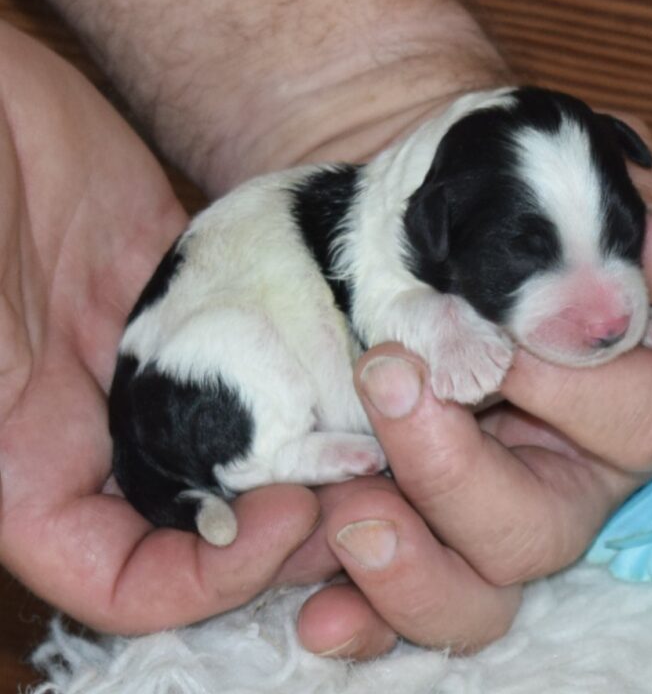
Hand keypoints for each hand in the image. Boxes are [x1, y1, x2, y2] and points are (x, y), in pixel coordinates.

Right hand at [0, 24, 335, 633]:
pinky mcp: (206, 296)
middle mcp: (105, 422)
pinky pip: (275, 351)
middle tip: (370, 497)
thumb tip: (38, 493)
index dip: (207, 580)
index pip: (125, 578)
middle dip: (291, 528)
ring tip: (389, 445)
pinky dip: (323, 372)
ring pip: (253, 440)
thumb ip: (4, 419)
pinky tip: (375, 371)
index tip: (286, 518)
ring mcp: (164, 358)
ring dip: (320, 456)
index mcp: (28, 459)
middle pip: (210, 518)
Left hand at [293, 116, 651, 658]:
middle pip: (541, 529)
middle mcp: (561, 473)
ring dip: (412, 566)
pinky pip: (402, 606)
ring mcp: (485, 517)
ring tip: (349, 513)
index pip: (641, 414)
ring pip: (478, 595)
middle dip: (458, 468)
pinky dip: (366, 617)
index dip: (571, 379)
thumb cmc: (485, 206)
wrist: (404, 231)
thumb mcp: (547, 177)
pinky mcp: (419, 539)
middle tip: (387, 379)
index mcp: (623, 394)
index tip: (493, 333)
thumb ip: (612, 204)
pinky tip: (322, 618)